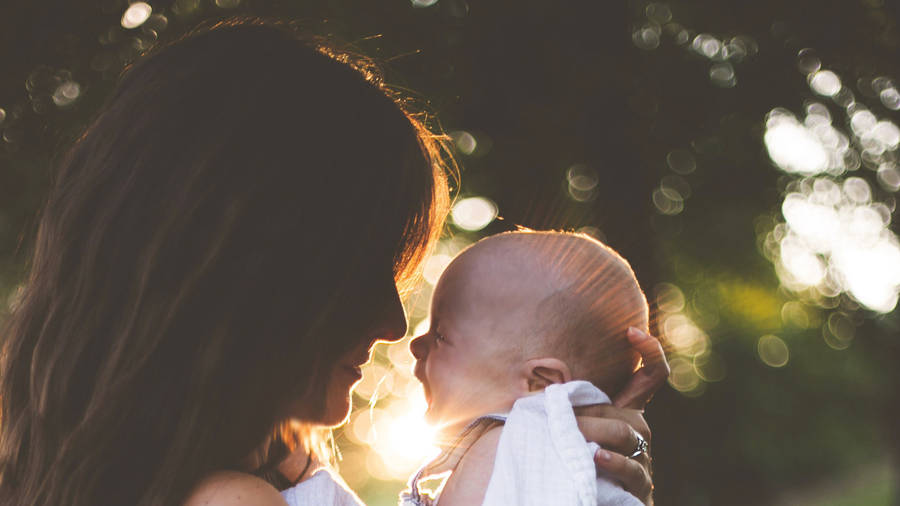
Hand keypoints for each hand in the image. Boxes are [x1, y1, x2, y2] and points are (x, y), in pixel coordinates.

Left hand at [574, 327, 668, 504]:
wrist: (590, 500)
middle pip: (626, 411)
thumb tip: (536, 388)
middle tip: (561, 417)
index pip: (652, 376)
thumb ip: (567, 408)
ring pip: (627, 435)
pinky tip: (596, 458)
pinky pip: (633, 470)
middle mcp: (639, 432)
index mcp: (626, 412)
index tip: (630, 330)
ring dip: (596, 432)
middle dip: (592, 412)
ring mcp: (644, 459)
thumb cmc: (575, 460)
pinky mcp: (641, 486)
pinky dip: (614, 462)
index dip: (649, 350)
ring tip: (575, 435)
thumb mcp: (571, 427)